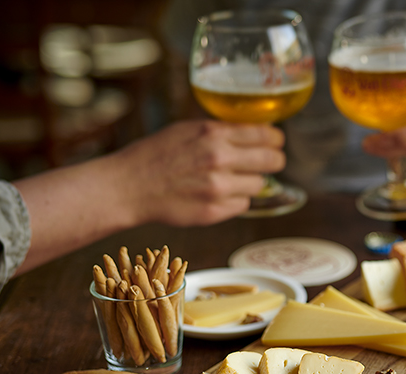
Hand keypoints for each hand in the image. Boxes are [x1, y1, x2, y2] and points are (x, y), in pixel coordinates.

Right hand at [113, 120, 285, 224]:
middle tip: (270, 162)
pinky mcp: (215, 211)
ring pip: (260, 185)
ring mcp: (218, 187)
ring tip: (230, 180)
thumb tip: (257, 132)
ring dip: (250, 183)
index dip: (275, 139)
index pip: (266, 135)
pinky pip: (243, 204)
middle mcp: (219, 159)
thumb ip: (221, 131)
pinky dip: (235, 200)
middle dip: (274, 161)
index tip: (276, 142)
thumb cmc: (156, 156)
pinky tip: (216, 195)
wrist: (129, 187)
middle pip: (272, 160)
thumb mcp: (188, 130)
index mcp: (213, 134)